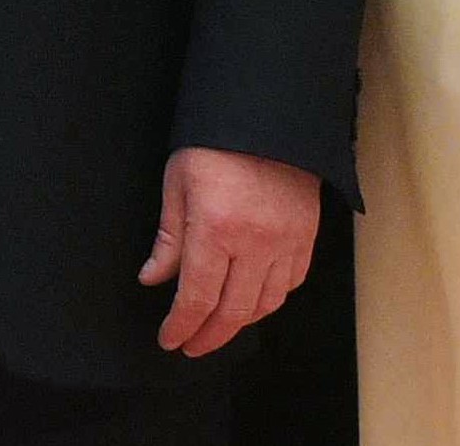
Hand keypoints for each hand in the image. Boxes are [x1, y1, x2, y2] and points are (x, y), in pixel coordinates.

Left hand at [140, 146, 319, 357]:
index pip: (196, 298)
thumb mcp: (178, 181)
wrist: (269, 114)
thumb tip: (153, 278)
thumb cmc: (214, 143)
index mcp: (215, 229)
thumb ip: (168, 237)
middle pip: (233, 312)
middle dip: (208, 336)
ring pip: (265, 304)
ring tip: (218, 327)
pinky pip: (291, 283)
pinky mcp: (307, 236)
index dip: (181, 326)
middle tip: (191, 346)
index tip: (169, 340)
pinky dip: (271, 300)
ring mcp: (286, 242)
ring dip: (240, 323)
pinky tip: (254, 300)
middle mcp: (254, 244)